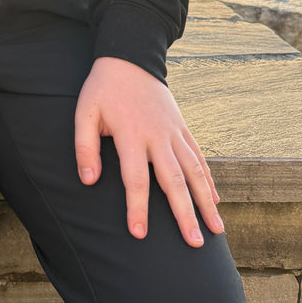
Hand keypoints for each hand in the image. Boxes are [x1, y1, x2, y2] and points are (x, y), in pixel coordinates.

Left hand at [74, 55, 222, 247]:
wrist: (130, 57)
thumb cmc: (103, 89)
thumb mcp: (85, 113)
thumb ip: (84, 147)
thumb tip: (88, 181)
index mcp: (131, 136)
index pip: (136, 179)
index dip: (137, 208)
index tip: (139, 234)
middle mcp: (158, 137)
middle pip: (174, 181)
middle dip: (185, 214)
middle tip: (194, 244)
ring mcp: (174, 132)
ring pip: (195, 172)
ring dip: (206, 202)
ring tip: (216, 230)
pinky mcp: (183, 128)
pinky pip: (199, 157)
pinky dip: (209, 179)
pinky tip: (216, 200)